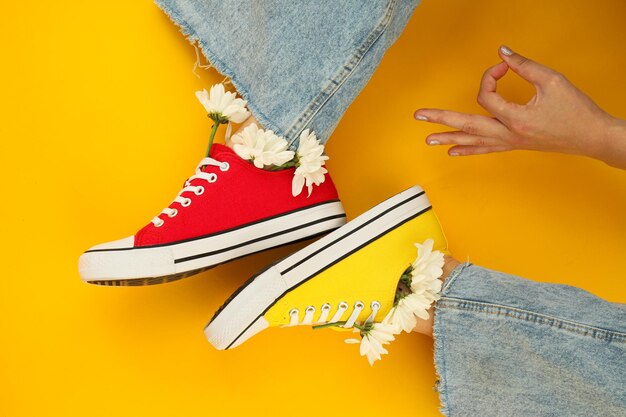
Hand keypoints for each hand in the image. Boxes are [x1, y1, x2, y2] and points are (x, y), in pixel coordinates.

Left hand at [414, 46, 625, 168]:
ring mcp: (509, 142)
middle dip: (441, 119)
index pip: (487, 96)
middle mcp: (508, 134)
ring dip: (449, 138)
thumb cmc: (575, 110)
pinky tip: (454, 152)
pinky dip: (468, 150)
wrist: (592, 136)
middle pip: (467, 125)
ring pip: (473, 141)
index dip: (489, 77)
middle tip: (419, 116)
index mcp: (515, 118)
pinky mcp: (514, 146)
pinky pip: (485, 150)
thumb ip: (524, 65)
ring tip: (428, 139)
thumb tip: (502, 52)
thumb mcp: (552, 81)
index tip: (501, 66)